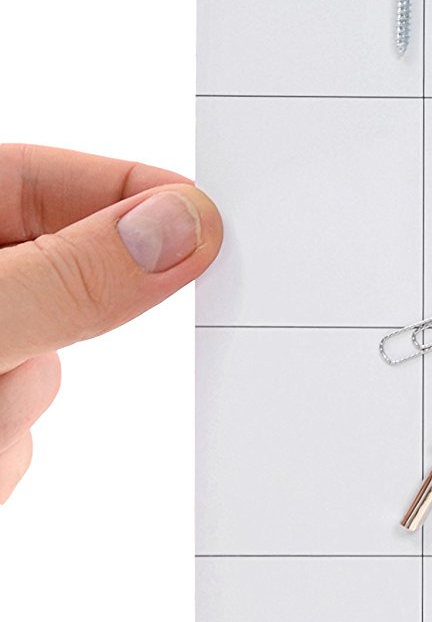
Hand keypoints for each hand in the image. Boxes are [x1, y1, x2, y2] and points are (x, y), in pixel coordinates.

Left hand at [0, 144, 222, 502]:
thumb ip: (72, 276)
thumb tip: (183, 229)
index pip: (81, 182)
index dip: (153, 207)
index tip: (221, 238)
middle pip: (80, 292)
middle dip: (64, 342)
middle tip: (14, 360)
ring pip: (50, 379)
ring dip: (13, 417)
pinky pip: (22, 439)